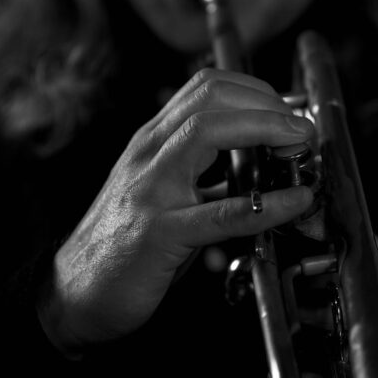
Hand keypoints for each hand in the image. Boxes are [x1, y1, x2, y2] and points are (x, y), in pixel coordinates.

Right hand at [37, 68, 313, 356]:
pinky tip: (296, 202)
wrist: (76, 291)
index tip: (287, 112)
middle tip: (302, 127)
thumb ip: (207, 172)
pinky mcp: (159, 232)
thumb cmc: (127, 239)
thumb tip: (263, 165)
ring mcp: (151, 188)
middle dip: (268, 102)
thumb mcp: (166, 191)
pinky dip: (267, 203)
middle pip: (211, 95)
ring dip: (267, 129)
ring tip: (301, 144)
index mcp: (153, 140)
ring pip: (208, 131)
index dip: (256, 90)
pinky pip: (221, 212)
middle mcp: (149, 152)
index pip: (206, 86)